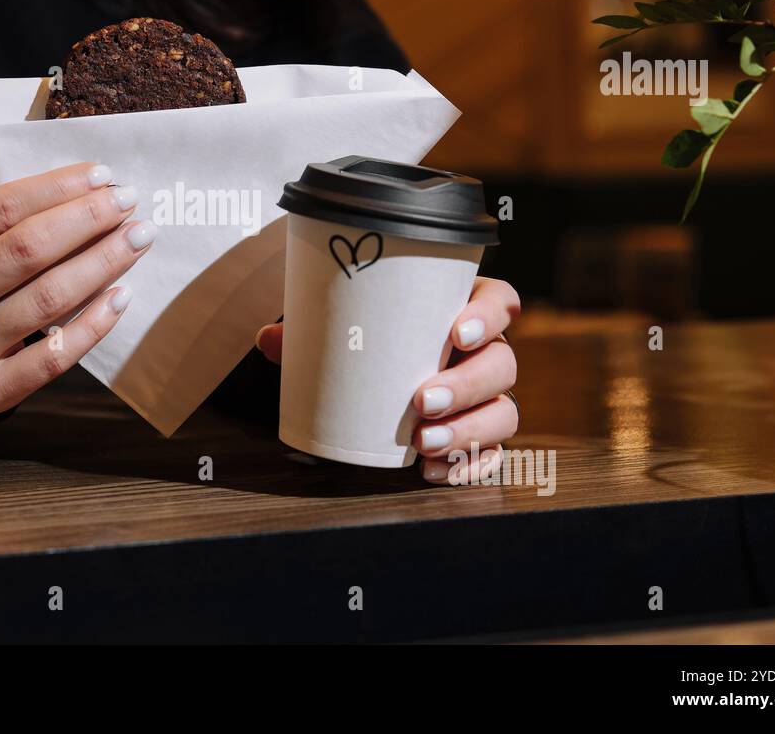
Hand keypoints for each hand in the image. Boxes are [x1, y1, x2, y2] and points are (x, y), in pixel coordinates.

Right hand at [0, 162, 154, 414]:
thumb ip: (4, 223)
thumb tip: (92, 190)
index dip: (57, 188)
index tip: (103, 175)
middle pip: (26, 251)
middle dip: (87, 219)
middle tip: (129, 201)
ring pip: (47, 299)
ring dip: (103, 262)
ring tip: (137, 238)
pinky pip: (54, 356)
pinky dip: (94, 323)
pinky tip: (122, 295)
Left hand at [255, 276, 520, 482]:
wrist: (378, 384)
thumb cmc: (371, 346)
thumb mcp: (345, 332)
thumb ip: (311, 332)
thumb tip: (269, 339)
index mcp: (461, 311)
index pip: (499, 301)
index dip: (488, 314)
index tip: (456, 332)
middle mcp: (485, 354)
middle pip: (502, 364)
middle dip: (466, 385)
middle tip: (421, 402)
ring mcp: (489, 398)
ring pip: (504, 412)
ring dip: (468, 431)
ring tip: (422, 446)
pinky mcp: (484, 437)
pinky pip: (494, 455)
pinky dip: (470, 467)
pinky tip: (436, 473)